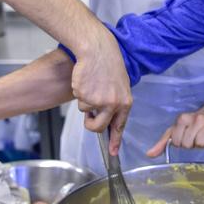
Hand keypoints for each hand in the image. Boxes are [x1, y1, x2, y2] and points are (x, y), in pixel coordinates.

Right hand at [72, 30, 132, 155]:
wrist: (98, 50)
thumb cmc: (108, 65)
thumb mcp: (119, 86)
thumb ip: (115, 103)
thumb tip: (108, 119)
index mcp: (125, 102)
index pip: (120, 126)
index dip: (115, 141)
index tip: (113, 153)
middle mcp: (114, 104)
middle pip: (98, 127)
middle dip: (90, 124)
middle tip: (88, 116)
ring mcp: (99, 101)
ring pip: (86, 113)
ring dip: (85, 104)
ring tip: (92, 86)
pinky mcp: (86, 96)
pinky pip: (79, 103)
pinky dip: (80, 94)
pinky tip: (86, 81)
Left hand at [147, 110, 203, 157]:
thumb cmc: (190, 126)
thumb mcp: (175, 131)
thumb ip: (162, 143)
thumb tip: (149, 154)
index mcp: (182, 119)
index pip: (176, 141)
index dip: (180, 143)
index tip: (184, 138)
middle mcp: (195, 119)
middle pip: (188, 144)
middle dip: (190, 144)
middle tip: (194, 138)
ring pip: (200, 144)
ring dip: (201, 144)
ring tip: (202, 138)